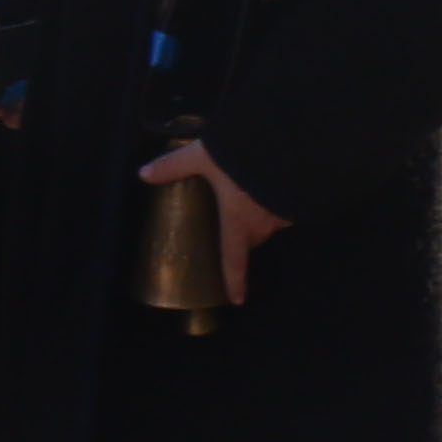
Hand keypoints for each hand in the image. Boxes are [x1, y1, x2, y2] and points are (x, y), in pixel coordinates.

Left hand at [136, 137, 285, 301]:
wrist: (285, 141)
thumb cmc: (240, 157)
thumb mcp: (203, 157)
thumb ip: (175, 165)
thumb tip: (143, 173)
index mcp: (237, 223)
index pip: (235, 261)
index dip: (235, 282)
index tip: (237, 299)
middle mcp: (262, 224)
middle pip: (251, 239)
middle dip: (243, 235)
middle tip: (231, 222)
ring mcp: (283, 212)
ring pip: (269, 223)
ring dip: (261, 216)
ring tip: (252, 198)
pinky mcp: (298, 198)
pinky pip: (285, 208)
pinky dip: (277, 201)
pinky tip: (272, 185)